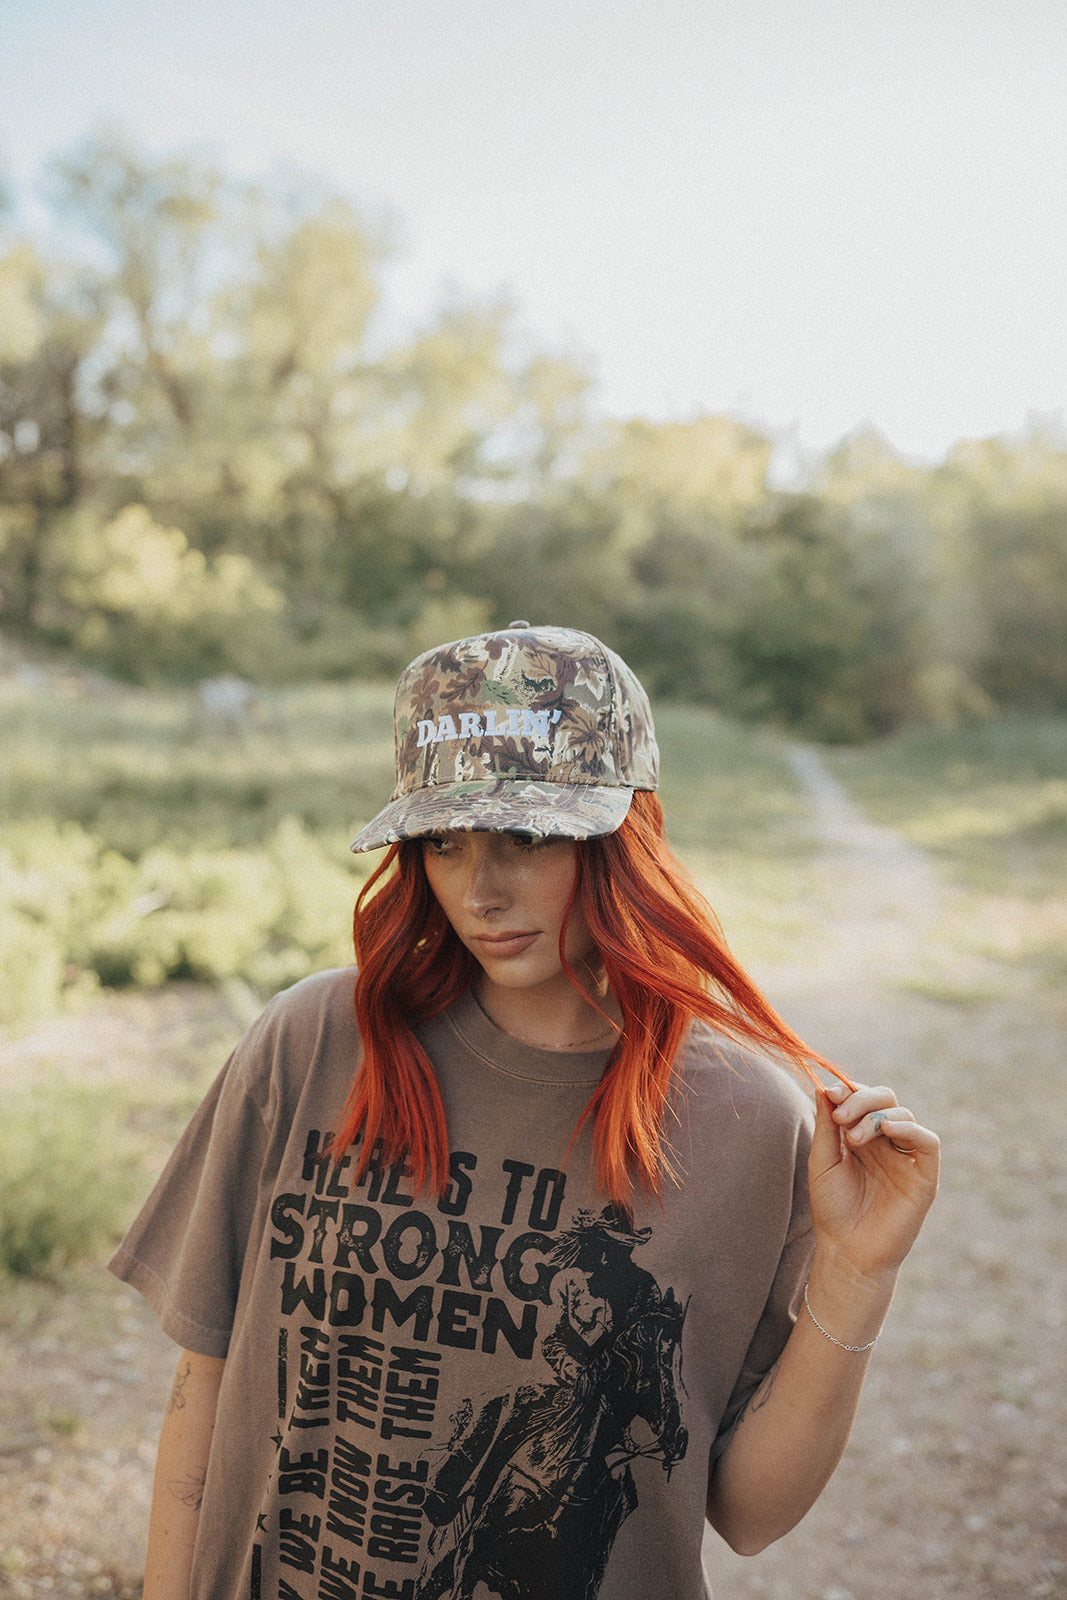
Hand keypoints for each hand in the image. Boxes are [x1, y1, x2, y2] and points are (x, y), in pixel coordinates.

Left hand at [809, 1081, 939, 1284]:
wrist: (847, 1251)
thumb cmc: (832, 1209)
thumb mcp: (822, 1161)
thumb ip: (826, 1125)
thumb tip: (823, 1086)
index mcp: (862, 1136)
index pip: (863, 1098)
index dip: (849, 1090)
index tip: (830, 1094)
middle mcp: (886, 1143)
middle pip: (885, 1099)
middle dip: (861, 1099)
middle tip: (841, 1116)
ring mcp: (906, 1158)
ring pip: (903, 1115)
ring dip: (876, 1117)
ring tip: (853, 1139)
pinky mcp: (924, 1177)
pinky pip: (928, 1142)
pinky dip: (911, 1129)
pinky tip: (888, 1130)